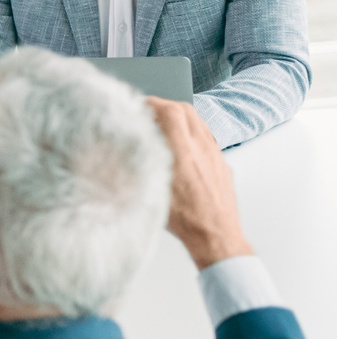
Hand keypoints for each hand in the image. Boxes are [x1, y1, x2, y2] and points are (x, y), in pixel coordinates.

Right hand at [148, 97, 248, 268]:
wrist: (217, 236)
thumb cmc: (186, 221)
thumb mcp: (151, 192)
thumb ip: (136, 168)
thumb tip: (116, 155)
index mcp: (183, 154)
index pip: (170, 112)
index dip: (152, 103)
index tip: (139, 106)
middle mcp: (202, 150)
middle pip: (186, 111)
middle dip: (165, 105)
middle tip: (150, 111)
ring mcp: (215, 155)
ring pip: (199, 122)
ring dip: (181, 117)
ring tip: (165, 125)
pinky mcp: (222, 164)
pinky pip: (208, 137)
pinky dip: (193, 131)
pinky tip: (183, 144)